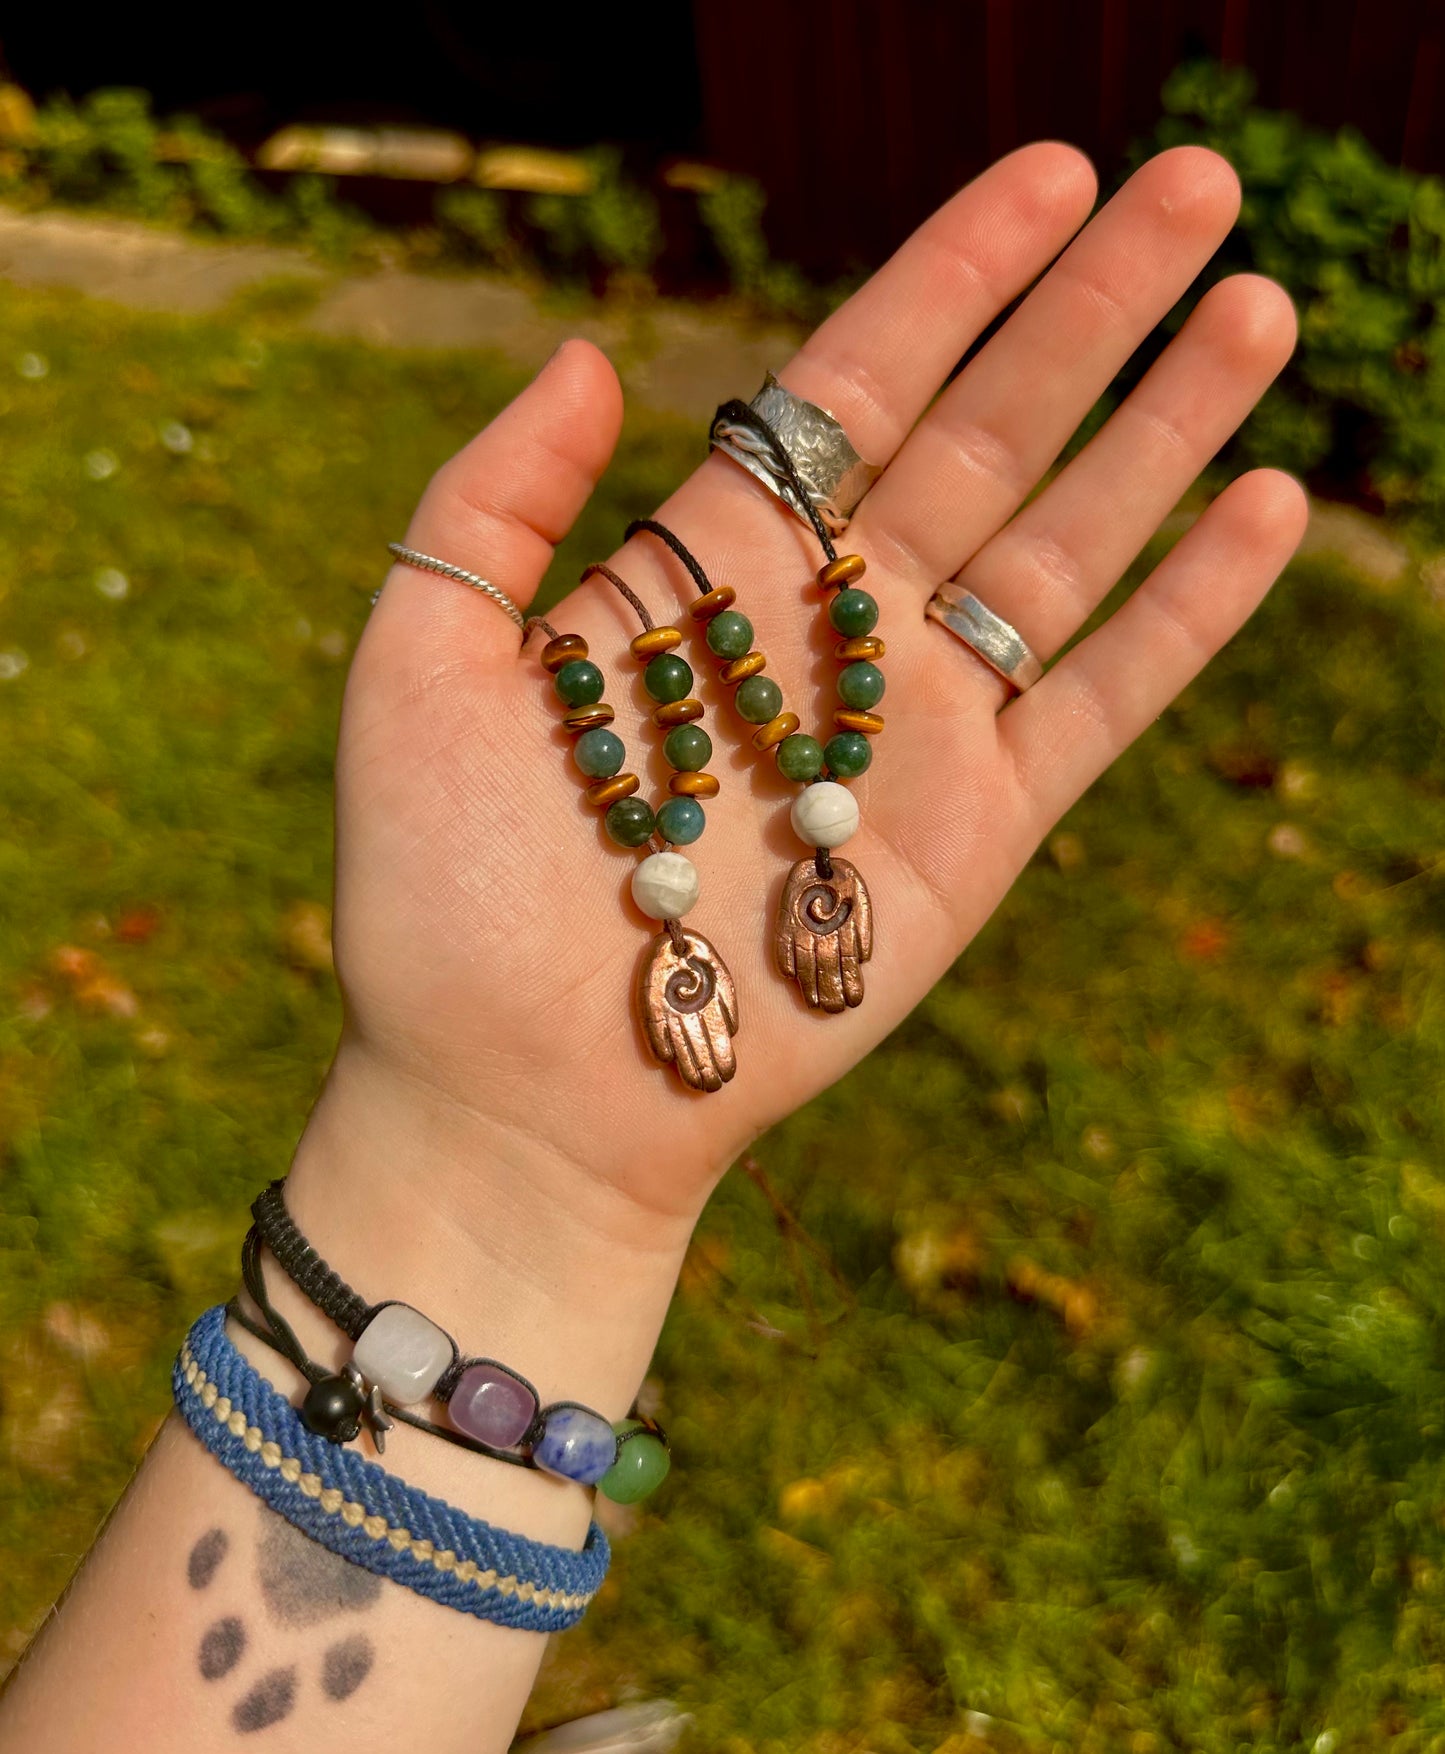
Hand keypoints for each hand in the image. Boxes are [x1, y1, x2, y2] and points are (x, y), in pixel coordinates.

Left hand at [307, 143, 1304, 1285]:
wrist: (515, 1090)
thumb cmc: (438, 893)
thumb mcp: (416, 666)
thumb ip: (489, 501)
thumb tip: (598, 355)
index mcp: (711, 570)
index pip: (852, 387)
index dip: (952, 277)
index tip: (1050, 174)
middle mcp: (832, 629)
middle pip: (989, 434)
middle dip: (1091, 310)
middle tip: (1196, 184)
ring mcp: (916, 729)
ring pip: (1067, 546)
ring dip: (1164, 429)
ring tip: (1255, 308)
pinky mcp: (979, 834)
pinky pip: (1103, 700)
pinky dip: (1187, 612)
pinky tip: (1269, 508)